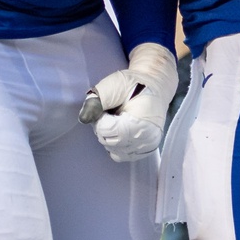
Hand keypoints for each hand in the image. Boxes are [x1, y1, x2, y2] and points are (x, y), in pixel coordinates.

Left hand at [83, 43, 177, 162]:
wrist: (155, 87)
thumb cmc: (134, 84)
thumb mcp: (113, 85)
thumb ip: (97, 100)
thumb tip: (83, 119)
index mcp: (141, 124)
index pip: (105, 131)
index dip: (100, 117)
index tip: (109, 106)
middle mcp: (145, 141)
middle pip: (107, 142)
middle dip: (103, 126)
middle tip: (113, 111)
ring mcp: (145, 149)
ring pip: (112, 149)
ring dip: (109, 135)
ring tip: (119, 119)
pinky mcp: (144, 152)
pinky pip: (120, 154)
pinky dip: (116, 144)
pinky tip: (121, 131)